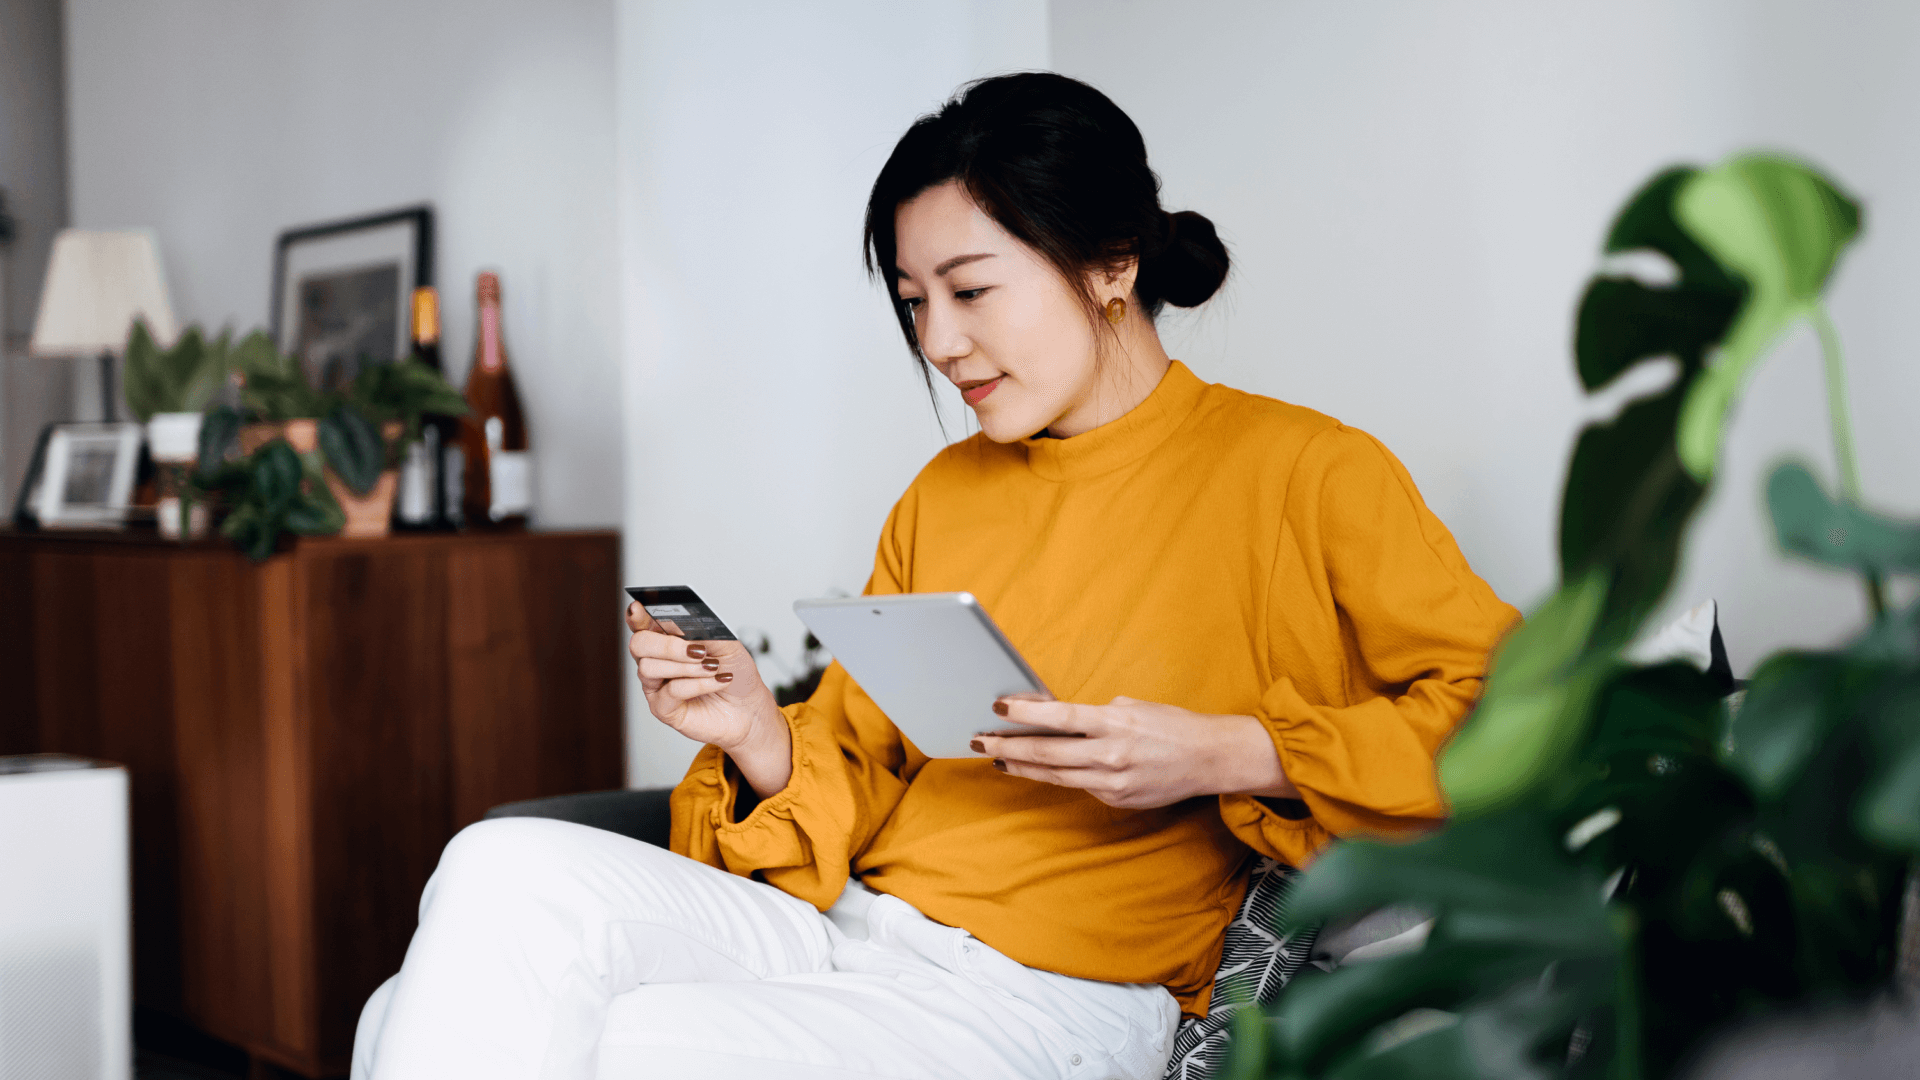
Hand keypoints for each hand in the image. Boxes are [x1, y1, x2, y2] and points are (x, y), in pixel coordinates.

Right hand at [627, 602, 790, 795]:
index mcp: (667, 638)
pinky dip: (698, 684)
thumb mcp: (728, 643)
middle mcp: (657, 660)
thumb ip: (705, 630)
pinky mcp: (663, 708)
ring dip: (686, 666)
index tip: (639, 608)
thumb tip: (687, 623)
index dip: (636, 615)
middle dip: (668, 645)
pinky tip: (717, 681)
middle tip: (697, 650)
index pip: (641, 623)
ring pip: (649, 667)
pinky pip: (670, 691)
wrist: (749, 707)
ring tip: (712, 667)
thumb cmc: (735, 672)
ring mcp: (657, 685)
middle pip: (638, 644)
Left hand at [972, 696, 1299, 809]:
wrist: (1209, 759)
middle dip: (1008, 745)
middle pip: (1046, 752)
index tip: (998, 708)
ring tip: (998, 757)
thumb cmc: (1170, 725)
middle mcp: (1110, 755)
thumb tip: (1053, 715)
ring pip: (1054, 775)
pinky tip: (1038, 769)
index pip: (1058, 718)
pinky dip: (1057, 776)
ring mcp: (1112, 783)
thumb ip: (1093, 714)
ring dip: (1022, 766)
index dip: (1024, 714)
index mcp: (1114, 723)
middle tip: (980, 740)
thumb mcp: (1131, 706)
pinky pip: (1079, 786)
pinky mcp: (1116, 800)